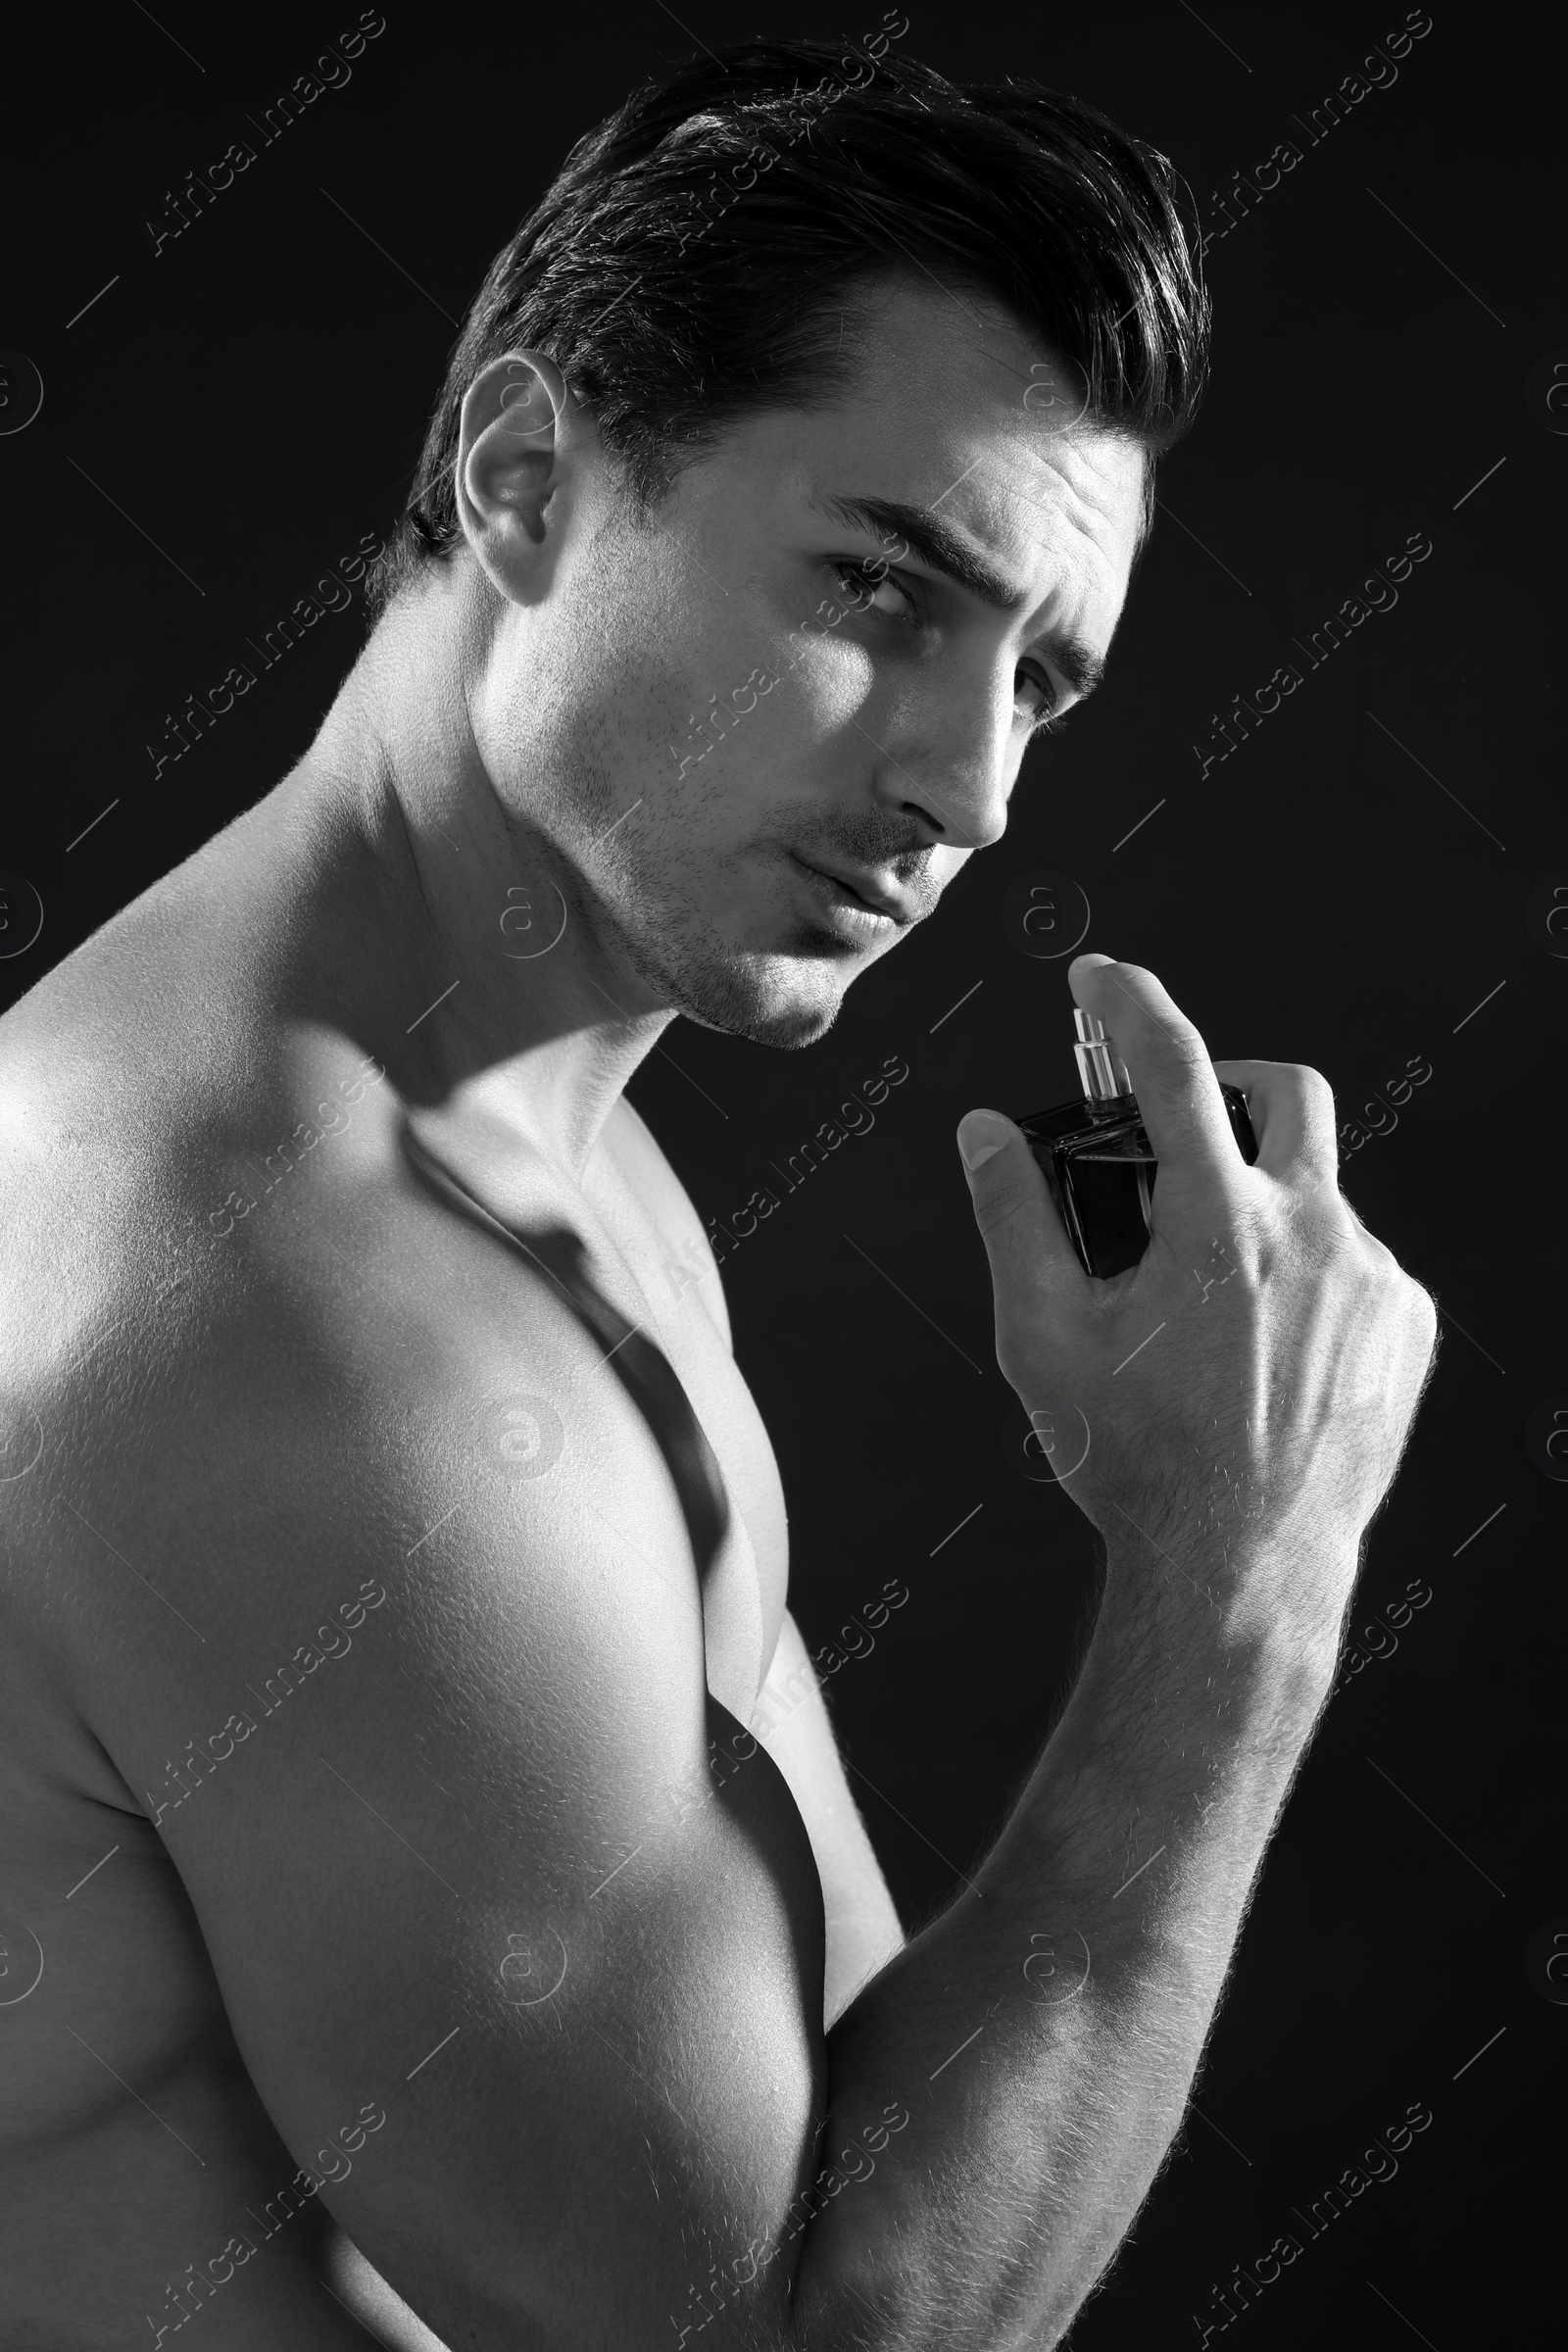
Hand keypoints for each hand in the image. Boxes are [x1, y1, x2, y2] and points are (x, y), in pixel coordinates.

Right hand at [956, 956, 1437, 1643]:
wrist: (1243, 1567)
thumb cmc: (1136, 1464)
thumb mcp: (1042, 1339)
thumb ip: (1012, 1217)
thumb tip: (985, 1134)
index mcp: (1216, 1226)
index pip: (1169, 1064)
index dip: (1126, 1001)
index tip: (1099, 977)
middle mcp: (1312, 1234)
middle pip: (1283, 1090)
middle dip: (1225, 1081)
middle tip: (1177, 1125)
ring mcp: (1373, 1279)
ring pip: (1318, 1191)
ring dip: (1259, 1206)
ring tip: (1207, 1295)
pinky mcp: (1408, 1326)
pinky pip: (1358, 1261)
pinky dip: (1305, 1273)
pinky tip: (1260, 1346)